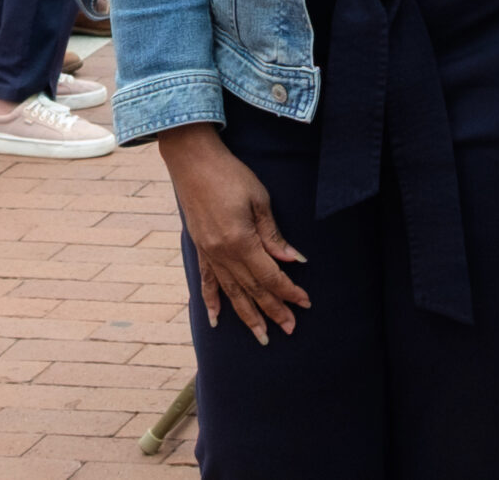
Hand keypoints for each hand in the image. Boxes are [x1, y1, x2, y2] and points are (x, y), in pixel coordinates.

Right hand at [157, 124, 309, 342]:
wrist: (193, 162)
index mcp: (241, 242)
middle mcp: (222, 254)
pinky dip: (212, 302)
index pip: (270, 275)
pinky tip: (218, 320)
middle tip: (290, 329)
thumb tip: (292, 260)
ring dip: (247, 315)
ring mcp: (208, 254)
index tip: (305, 303)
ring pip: (231, 293)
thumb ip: (273, 235)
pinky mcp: (199, 250)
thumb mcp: (259, 200)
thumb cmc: (231, 176)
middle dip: (273, 311)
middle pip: (252, 290)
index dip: (288, 291)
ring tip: (262, 336)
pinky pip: (206, 283)